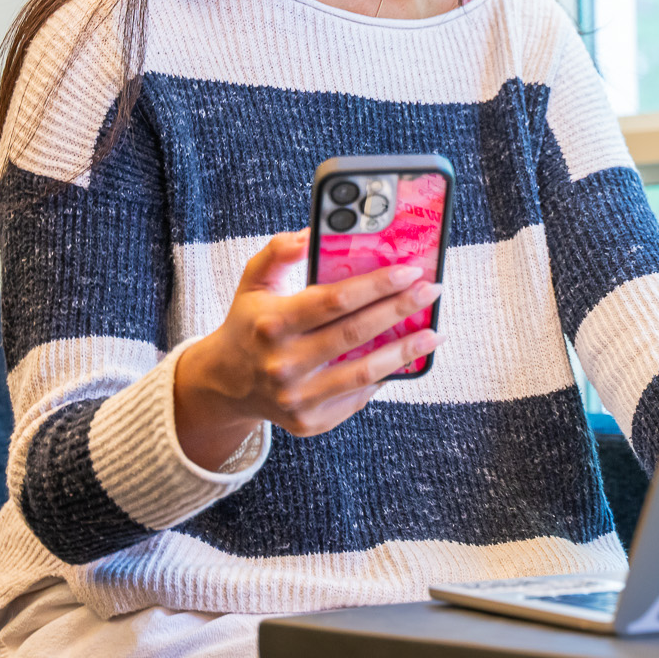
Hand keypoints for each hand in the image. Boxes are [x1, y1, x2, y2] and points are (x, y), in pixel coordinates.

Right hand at [172, 231, 439, 468]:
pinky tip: (403, 359)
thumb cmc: (250, 324)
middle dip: (401, 309)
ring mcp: (296, 398)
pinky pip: (358, 397)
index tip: (410, 272)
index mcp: (272, 324)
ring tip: (433, 332)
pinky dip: (384, 377)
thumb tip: (309, 235)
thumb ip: (277, 252)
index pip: (335, 300)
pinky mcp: (309, 422)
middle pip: (356, 334)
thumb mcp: (254, 282)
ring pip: (364, 372)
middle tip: (431, 292)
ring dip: (406, 351)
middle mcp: (283, 364)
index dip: (377, 285)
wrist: (225, 384)